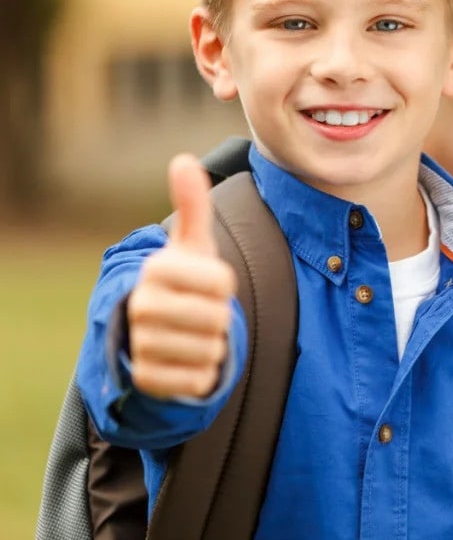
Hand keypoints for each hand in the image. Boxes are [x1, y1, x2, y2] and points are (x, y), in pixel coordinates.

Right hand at [126, 154, 235, 399]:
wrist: (156, 333)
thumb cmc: (183, 282)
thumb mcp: (191, 246)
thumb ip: (192, 205)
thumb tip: (183, 159)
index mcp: (156, 270)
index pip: (221, 281)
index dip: (224, 285)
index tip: (207, 284)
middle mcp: (140, 306)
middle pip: (218, 317)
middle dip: (221, 318)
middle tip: (201, 313)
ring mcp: (140, 345)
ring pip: (211, 349)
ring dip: (213, 345)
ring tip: (193, 335)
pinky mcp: (146, 380)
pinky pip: (200, 379)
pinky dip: (204, 373)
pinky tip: (186, 361)